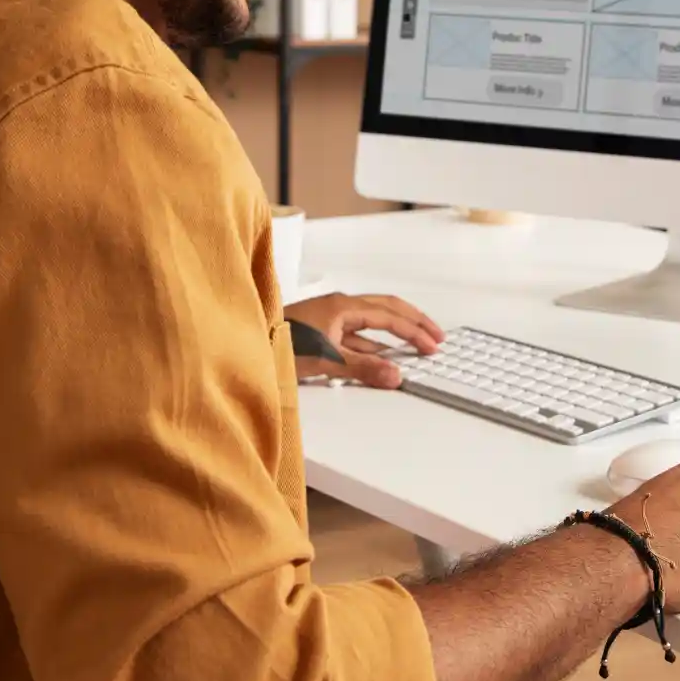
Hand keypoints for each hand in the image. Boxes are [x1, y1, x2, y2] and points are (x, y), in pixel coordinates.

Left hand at [285, 291, 442, 387]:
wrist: (243, 346)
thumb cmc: (278, 346)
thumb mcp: (324, 361)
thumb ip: (362, 368)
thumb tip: (397, 374)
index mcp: (343, 307)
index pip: (389, 316)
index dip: (413, 331)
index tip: (432, 345)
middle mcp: (339, 306)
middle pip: (387, 308)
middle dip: (413, 322)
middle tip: (436, 336)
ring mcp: (330, 317)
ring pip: (372, 321)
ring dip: (395, 332)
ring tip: (415, 346)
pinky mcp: (321, 330)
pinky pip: (357, 334)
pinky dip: (374, 344)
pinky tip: (381, 357)